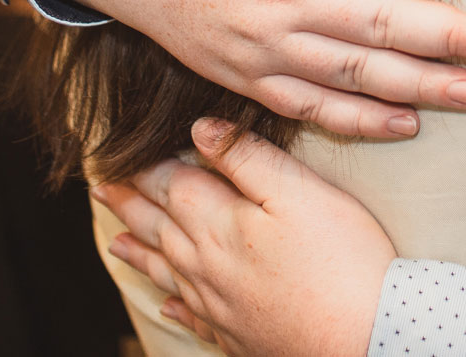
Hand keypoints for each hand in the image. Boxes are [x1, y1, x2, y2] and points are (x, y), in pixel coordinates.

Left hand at [98, 118, 394, 356]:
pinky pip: (192, 316)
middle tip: (102, 188)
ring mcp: (220, 304)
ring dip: (139, 252)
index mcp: (219, 224)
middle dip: (130, 204)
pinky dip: (174, 306)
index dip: (147, 166)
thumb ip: (249, 157)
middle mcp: (207, 266)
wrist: (363, 336)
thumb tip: (201, 129)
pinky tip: (167, 305)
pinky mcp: (238, 334)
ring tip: (115, 241)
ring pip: (166, 271)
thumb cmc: (341, 260)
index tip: (121, 152)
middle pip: (158, 227)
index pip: (172, 185)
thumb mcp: (300, 191)